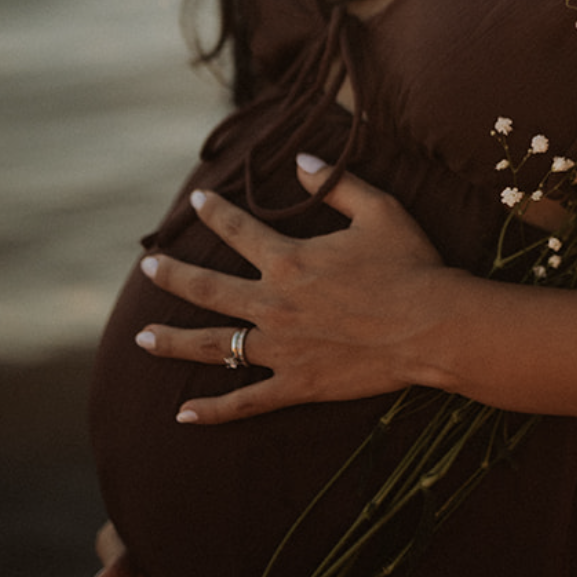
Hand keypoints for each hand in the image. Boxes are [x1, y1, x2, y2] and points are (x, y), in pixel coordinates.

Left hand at [133, 155, 446, 423]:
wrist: (434, 327)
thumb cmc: (412, 266)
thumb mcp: (380, 210)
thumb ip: (337, 185)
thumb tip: (301, 161)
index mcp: (290, 260)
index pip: (238, 230)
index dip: (214, 213)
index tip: (196, 201)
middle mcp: (274, 303)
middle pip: (208, 289)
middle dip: (173, 275)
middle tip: (148, 266)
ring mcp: (281, 348)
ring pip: (214, 345)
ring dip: (174, 341)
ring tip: (142, 338)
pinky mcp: (297, 385)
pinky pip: (246, 401)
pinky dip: (214, 410)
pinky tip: (184, 415)